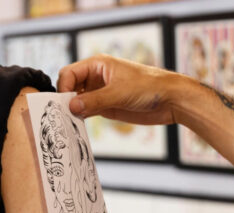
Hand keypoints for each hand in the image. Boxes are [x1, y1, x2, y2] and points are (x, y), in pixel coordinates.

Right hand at [57, 55, 184, 124]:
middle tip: (63, 115)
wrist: (170, 100)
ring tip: (68, 123)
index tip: (64, 103)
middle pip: (70, 87)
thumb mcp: (119, 93)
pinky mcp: (106, 107)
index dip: (64, 87)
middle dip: (65, 100)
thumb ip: (94, 100)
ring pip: (77, 101)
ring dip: (72, 111)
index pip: (69, 73)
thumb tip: (72, 106)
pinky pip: (87, 111)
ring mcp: (100, 93)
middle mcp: (96, 78)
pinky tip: (78, 126)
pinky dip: (81, 118)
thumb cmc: (149, 87)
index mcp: (97, 65)